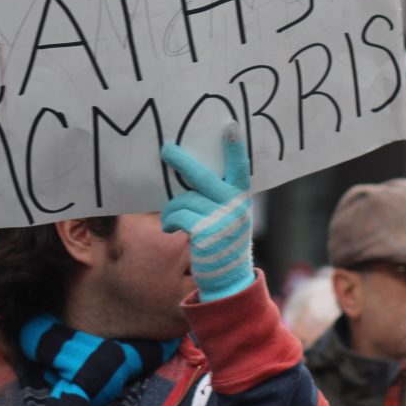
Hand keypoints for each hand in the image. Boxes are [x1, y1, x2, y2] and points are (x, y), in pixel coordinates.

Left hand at [160, 123, 253, 301]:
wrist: (227, 278)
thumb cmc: (222, 238)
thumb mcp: (227, 214)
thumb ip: (216, 194)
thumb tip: (186, 169)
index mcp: (240, 196)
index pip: (239, 167)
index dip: (234, 148)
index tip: (230, 126)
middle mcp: (234, 205)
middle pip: (201, 176)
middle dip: (181, 162)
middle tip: (166, 150)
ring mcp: (221, 218)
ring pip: (182, 200)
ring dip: (171, 209)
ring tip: (172, 219)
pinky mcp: (205, 232)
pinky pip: (176, 216)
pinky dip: (169, 221)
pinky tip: (170, 228)